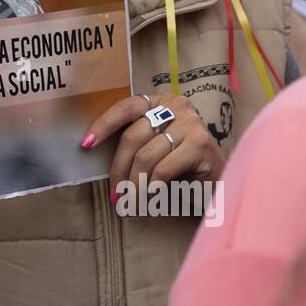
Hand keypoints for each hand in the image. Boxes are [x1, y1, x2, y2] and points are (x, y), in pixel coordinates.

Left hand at [80, 93, 224, 195]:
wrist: (220, 186)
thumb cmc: (181, 169)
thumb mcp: (153, 149)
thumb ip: (133, 142)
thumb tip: (91, 150)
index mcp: (161, 102)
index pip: (125, 107)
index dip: (103, 124)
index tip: (85, 145)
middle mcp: (178, 106)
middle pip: (132, 136)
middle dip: (118, 169)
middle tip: (115, 195)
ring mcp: (192, 124)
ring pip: (146, 156)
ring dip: (134, 186)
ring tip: (131, 204)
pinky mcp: (202, 145)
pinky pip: (163, 169)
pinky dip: (152, 188)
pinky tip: (151, 200)